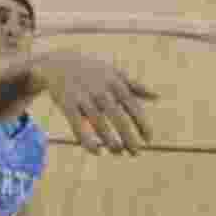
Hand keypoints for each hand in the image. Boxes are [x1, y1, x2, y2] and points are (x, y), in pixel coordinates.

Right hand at [31, 51, 157, 155]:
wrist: (58, 62)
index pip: (133, 107)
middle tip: (137, 153)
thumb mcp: (114, 73)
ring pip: (99, 124)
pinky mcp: (67, 104)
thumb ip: (135, 85)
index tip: (148, 140)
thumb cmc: (92, 71)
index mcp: (115, 83)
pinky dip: (87, 141)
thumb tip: (157, 96)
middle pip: (118, 118)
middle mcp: (100, 90)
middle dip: (129, 138)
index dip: (142, 124)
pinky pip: (78, 126)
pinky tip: (97, 151)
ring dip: (111, 142)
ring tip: (119, 152)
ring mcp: (83, 97)